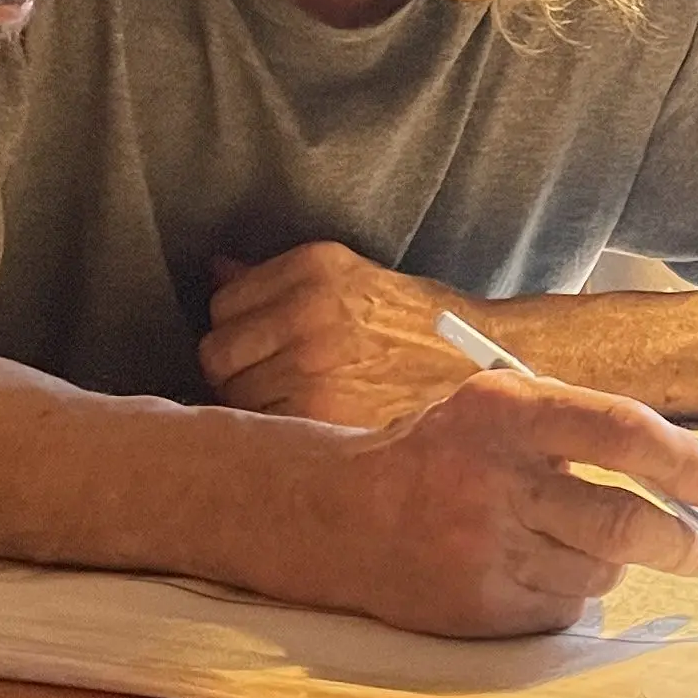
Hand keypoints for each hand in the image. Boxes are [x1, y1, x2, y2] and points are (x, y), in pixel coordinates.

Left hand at [199, 242, 486, 432]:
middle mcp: (307, 311)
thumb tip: (216, 270)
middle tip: (276, 379)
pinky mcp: (321, 413)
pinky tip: (308, 423)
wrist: (481, 362)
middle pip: (218, 353)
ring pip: (234, 394)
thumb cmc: (417, 324)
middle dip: (239, 369)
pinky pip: (264, 425)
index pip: (223, 304)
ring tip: (298, 402)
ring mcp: (312, 364)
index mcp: (314, 267)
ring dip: (256, 403)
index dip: (241, 330)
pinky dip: (278, 430)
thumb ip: (278, 277)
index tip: (264, 344)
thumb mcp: (352, 276)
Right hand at [268, 370, 697, 637]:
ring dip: (610, 563)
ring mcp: (484, 550)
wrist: (339, 515)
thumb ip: (580, 429)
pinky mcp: (478, 607)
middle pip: (623, 522)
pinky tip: (529, 568)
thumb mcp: (498, 409)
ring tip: (572, 543)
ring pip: (598, 572)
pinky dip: (566, 591)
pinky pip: (561, 607)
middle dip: (680, 541)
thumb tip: (686, 477)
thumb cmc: (442, 455)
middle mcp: (494, 480)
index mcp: (506, 412)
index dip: (681, 462)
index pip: (619, 432)